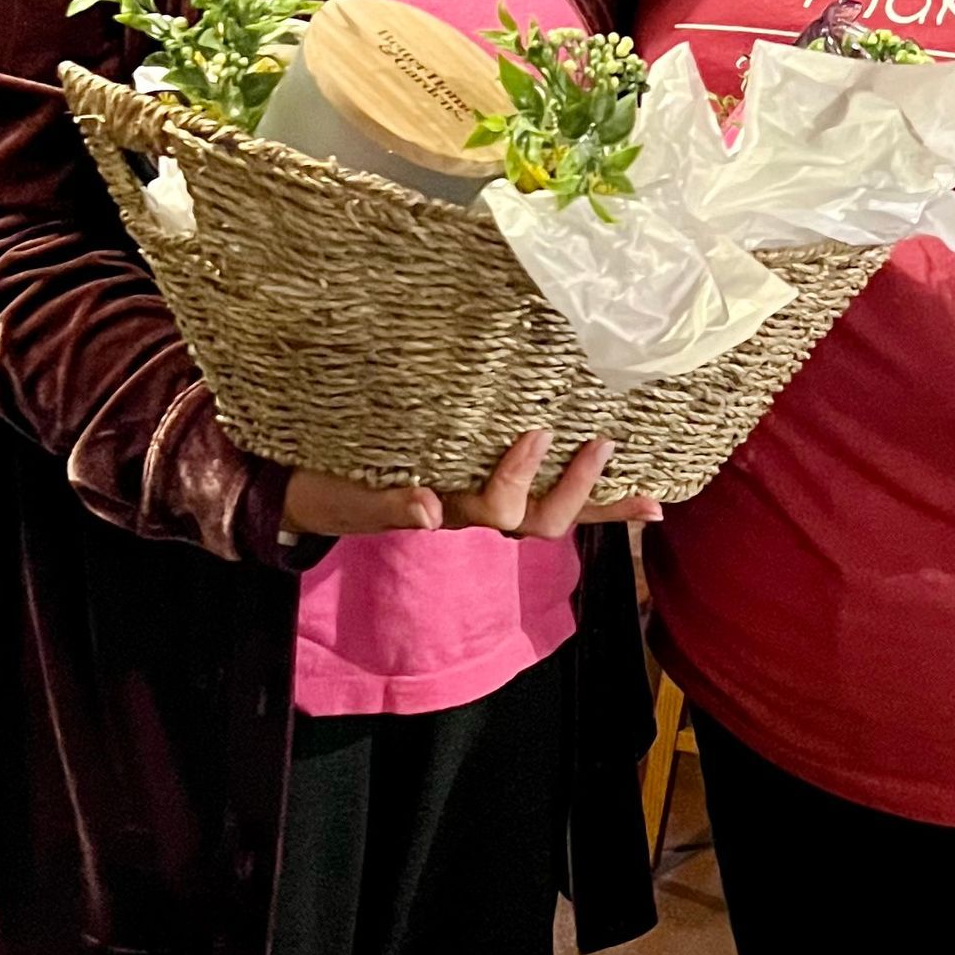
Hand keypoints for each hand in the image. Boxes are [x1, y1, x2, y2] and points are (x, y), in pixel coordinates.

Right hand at [282, 433, 661, 542]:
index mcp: (450, 512)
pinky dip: (586, 495)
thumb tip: (426, 510)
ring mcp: (487, 500)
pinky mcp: (490, 483)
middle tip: (602, 443)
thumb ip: (388, 503)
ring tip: (638, 484)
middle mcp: (477, 510)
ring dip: (595, 499)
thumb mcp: (355, 497)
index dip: (524, 479)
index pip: (500, 509)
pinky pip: (544, 495)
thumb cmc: (339, 489)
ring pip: (552, 513)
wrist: (316, 488)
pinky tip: (632, 488)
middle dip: (575, 488)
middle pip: (539, 519)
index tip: (537, 434)